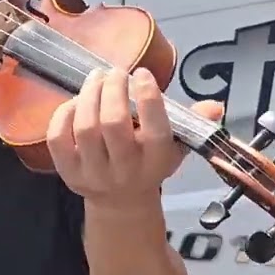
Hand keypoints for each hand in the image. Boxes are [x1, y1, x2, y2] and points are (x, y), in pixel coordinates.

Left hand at [46, 68, 223, 209]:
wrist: (121, 202)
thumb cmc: (149, 162)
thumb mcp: (176, 147)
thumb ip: (193, 123)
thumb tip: (215, 106)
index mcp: (156, 162)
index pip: (155, 131)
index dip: (148, 98)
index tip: (142, 74)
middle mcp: (125, 170)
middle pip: (113, 124)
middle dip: (113, 90)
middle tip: (115, 72)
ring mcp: (93, 174)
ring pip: (85, 128)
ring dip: (89, 95)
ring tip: (96, 78)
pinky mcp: (67, 173)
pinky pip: (58, 138)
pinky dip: (64, 113)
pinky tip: (76, 101)